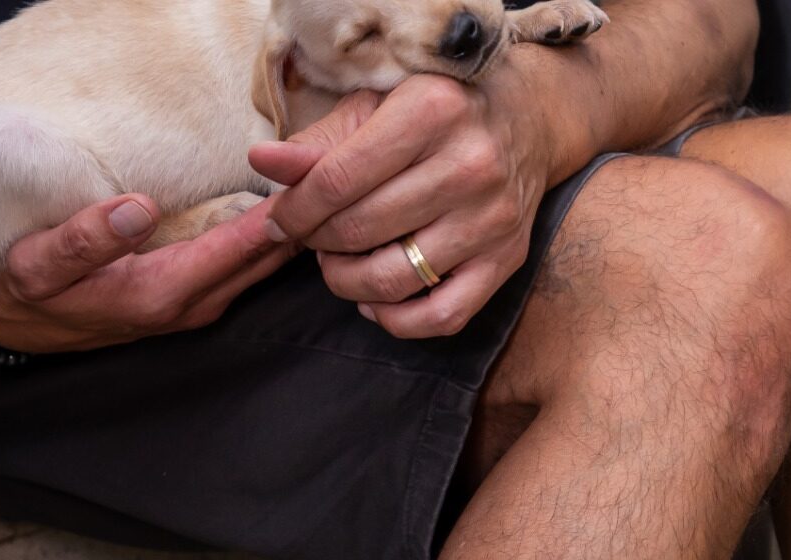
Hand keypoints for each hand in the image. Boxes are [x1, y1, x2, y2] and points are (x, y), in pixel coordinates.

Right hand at [0, 194, 303, 352]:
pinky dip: (273, 240)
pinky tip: (289, 211)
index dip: (278, 211)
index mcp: (162, 292)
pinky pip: (250, 268)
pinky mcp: (197, 300)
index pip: (239, 246)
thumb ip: (85, 239)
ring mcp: (200, 305)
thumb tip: (139, 208)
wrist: (21, 324)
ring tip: (322, 182)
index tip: (311, 173)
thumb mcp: (38, 264)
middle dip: (301, 219)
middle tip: (331, 168)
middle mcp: (193, 304)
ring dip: (292, 231)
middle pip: (266, 259)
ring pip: (264, 266)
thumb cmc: (29, 289)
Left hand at [250, 60, 589, 338]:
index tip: (279, 218)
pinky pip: (441, 318)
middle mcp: (470, 165)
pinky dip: (396, 320)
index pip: (337, 179)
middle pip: (360, 230)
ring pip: (393, 279)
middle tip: (311, 235)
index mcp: (431, 111)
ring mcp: (492, 219)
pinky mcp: (508, 260)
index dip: (295, 209)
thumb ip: (317, 143)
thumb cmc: (437, 110)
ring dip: (346, 282)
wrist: (529, 120)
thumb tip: (261, 163)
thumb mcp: (376, 108)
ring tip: (338, 262)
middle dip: (317, 241)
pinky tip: (375, 300)